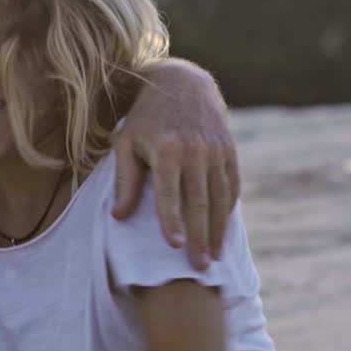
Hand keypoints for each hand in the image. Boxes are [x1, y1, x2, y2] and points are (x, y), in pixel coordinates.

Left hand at [111, 61, 238, 269]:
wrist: (181, 83)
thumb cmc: (144, 118)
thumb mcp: (125, 143)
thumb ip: (124, 180)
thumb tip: (119, 217)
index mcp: (166, 151)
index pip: (169, 194)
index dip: (172, 221)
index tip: (175, 247)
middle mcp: (195, 151)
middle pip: (199, 202)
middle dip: (200, 237)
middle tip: (199, 268)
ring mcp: (216, 151)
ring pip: (219, 197)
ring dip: (218, 229)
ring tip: (214, 257)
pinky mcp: (229, 150)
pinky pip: (231, 185)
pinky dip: (228, 208)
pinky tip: (223, 229)